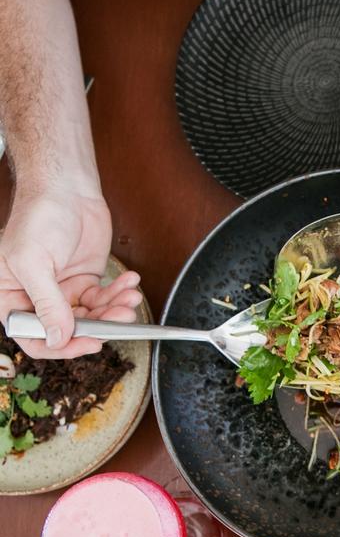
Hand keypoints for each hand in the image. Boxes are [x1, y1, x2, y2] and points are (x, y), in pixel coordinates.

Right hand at [0, 183, 141, 358]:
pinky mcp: (86, 280)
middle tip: (121, 317)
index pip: (33, 338)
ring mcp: (64, 291)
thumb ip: (47, 304)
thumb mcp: (34, 264)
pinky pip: (105, 298)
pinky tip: (130, 283)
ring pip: (92, 317)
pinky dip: (120, 294)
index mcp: (11, 297)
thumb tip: (58, 338)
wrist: (66, 190)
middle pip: (69, 330)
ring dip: (115, 310)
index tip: (88, 343)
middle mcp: (37, 298)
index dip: (61, 346)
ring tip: (130, 298)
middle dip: (99, 325)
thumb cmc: (39, 218)